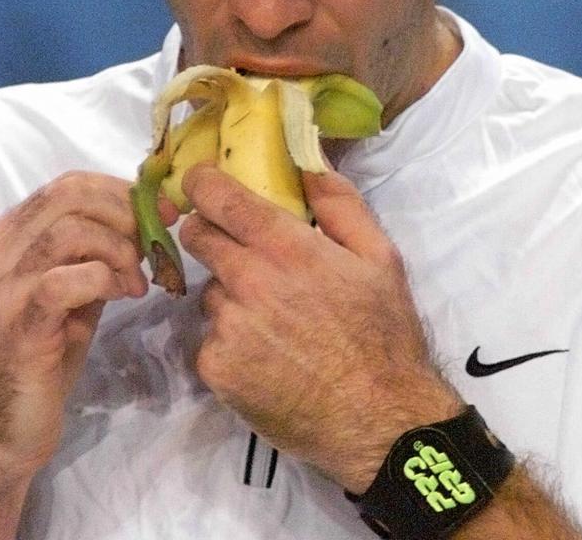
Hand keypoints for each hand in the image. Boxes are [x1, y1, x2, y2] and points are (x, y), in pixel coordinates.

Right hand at [0, 171, 157, 481]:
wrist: (0, 430)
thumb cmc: (42, 358)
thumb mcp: (73, 293)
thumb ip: (97, 254)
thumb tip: (147, 220)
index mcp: (8, 235)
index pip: (69, 184)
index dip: (122, 191)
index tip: (162, 211)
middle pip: (70, 196)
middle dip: (126, 212)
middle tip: (158, 241)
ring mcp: (3, 285)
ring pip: (72, 231)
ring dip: (120, 249)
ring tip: (139, 281)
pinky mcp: (19, 321)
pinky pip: (69, 279)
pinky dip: (106, 279)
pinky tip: (124, 296)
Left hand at [179, 163, 461, 491]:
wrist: (379, 422)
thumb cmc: (384, 334)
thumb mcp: (380, 257)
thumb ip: (339, 202)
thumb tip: (306, 160)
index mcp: (287, 248)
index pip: (220, 198)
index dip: (202, 183)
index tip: (200, 180)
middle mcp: (248, 281)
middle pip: (198, 237)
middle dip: (209, 232)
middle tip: (240, 250)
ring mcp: (228, 327)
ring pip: (209, 291)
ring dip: (229, 294)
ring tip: (271, 319)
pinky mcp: (216, 368)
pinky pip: (210, 338)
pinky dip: (230, 340)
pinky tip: (267, 355)